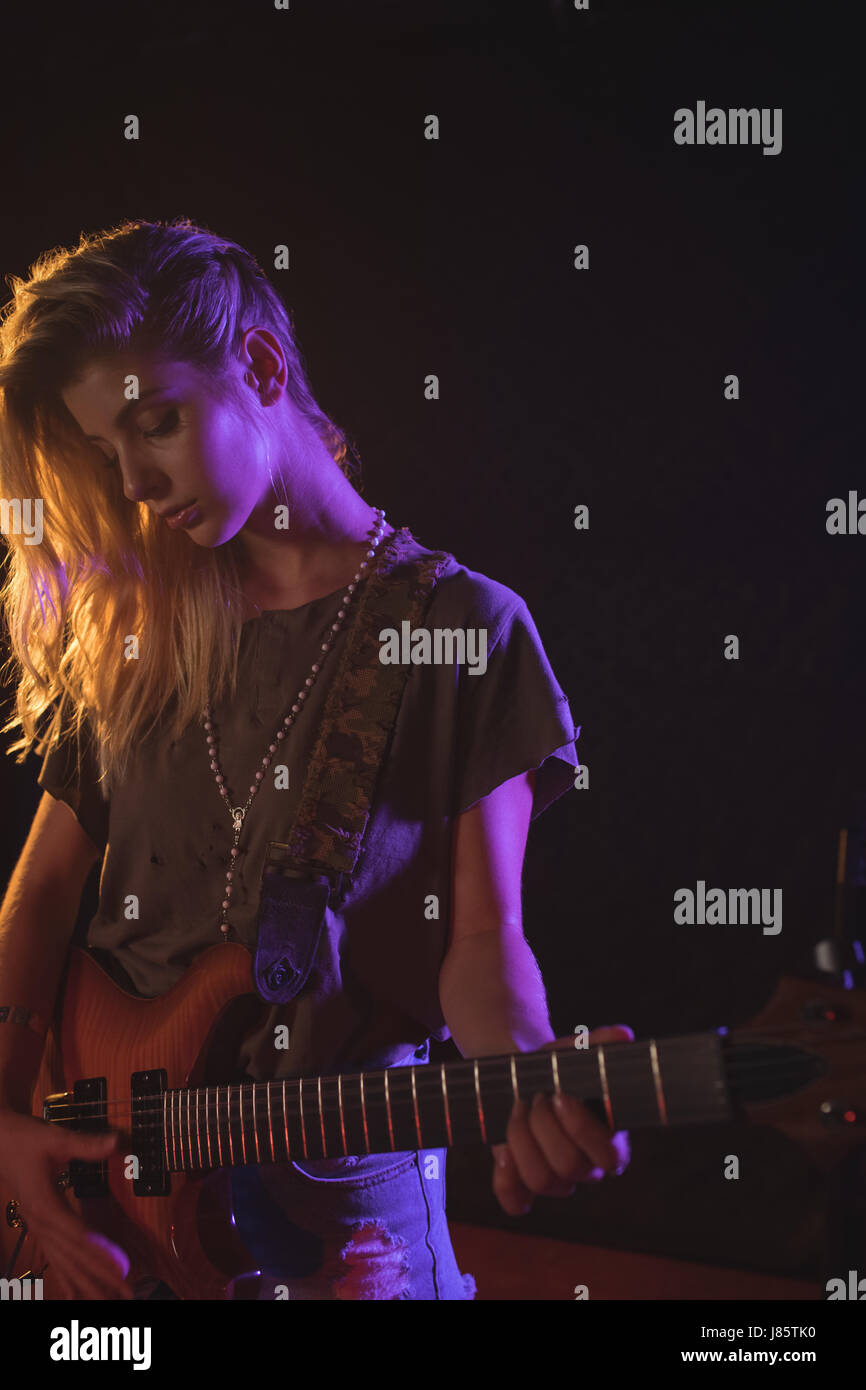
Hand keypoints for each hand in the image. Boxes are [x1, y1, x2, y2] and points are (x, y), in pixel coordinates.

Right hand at [0, 1108, 131, 1298]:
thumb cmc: (24, 1140)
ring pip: (65, 1264)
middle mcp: (41, 1224)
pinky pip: (55, 1259)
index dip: (101, 1252)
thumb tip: (114, 1142)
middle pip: (74, 1258)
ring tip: (108, 1301)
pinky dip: (68, 1277)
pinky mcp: (40, 1227)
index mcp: (45, 1206)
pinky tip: (76, 1295)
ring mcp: (39, 1229)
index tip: (121, 1268)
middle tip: (127, 1293)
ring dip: (87, 1283)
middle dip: (101, 1277)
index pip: (79, 1236)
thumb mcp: (55, 1138)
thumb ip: (86, 1144)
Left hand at [491, 1026, 632, 1215]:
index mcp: (609, 1140)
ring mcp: (555, 1180)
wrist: (519, 1077)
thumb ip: (597, 1047)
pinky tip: (501, 1151)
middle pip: (570, 1168)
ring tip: (516, 1108)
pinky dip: (506, 1179)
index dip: (582, 1129)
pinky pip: (515, 1202)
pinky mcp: (523, 1186)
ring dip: (521, 1140)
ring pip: (541, 1181)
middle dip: (544, 1127)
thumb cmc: (553, 1068)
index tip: (560, 1095)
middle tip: (532, 1097)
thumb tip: (622, 1036)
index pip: (609, 1156)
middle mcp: (586, 1167)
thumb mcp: (571, 1054)